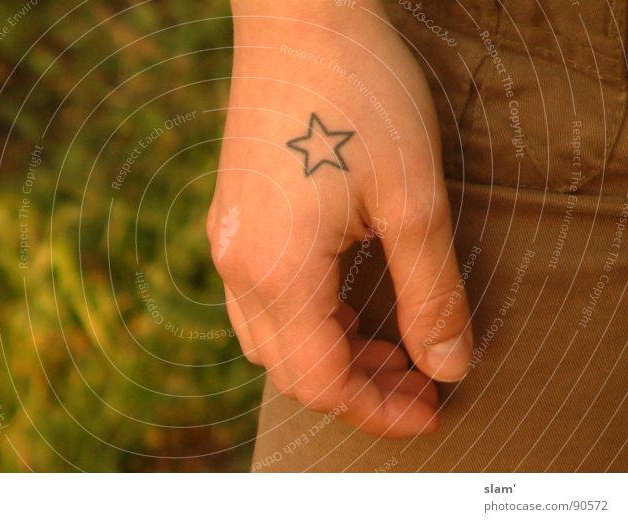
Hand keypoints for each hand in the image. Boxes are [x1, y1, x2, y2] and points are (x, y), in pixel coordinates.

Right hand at [207, 0, 472, 436]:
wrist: (297, 18)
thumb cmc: (357, 95)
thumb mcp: (413, 199)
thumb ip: (430, 292)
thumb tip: (446, 366)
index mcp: (276, 269)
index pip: (320, 380)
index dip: (376, 410)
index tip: (428, 409)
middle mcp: (237, 266)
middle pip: (289, 368)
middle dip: (356, 388)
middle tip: (418, 379)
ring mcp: (227, 240)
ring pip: (270, 338)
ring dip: (328, 355)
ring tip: (387, 343)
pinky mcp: (232, 217)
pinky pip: (258, 298)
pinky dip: (304, 319)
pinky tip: (344, 297)